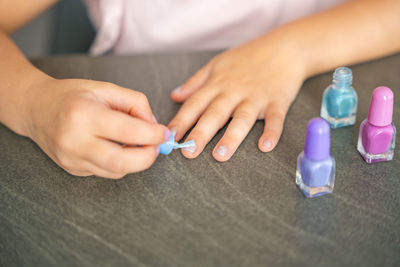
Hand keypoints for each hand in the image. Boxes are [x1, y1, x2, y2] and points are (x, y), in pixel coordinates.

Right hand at [23, 78, 169, 177]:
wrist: (35, 108)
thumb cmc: (73, 95)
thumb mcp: (106, 89)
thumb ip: (135, 104)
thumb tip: (154, 127)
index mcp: (84, 115)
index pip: (127, 131)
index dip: (153, 135)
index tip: (165, 133)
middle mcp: (75, 141)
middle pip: (122, 163)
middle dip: (148, 157)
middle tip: (157, 146)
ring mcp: (71, 159)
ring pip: (116, 171)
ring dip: (136, 161)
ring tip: (138, 144)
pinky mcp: (72, 169)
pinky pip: (106, 172)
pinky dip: (120, 163)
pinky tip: (117, 147)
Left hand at [168, 36, 305, 160]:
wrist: (284, 47)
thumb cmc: (248, 57)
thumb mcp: (217, 64)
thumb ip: (196, 82)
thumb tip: (174, 96)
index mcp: (217, 84)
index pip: (195, 104)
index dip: (181, 120)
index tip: (169, 136)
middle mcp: (234, 92)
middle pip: (215, 114)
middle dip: (200, 133)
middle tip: (188, 152)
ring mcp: (256, 97)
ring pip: (242, 119)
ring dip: (231, 138)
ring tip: (220, 156)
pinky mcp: (278, 101)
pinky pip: (275, 118)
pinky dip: (272, 132)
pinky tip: (265, 146)